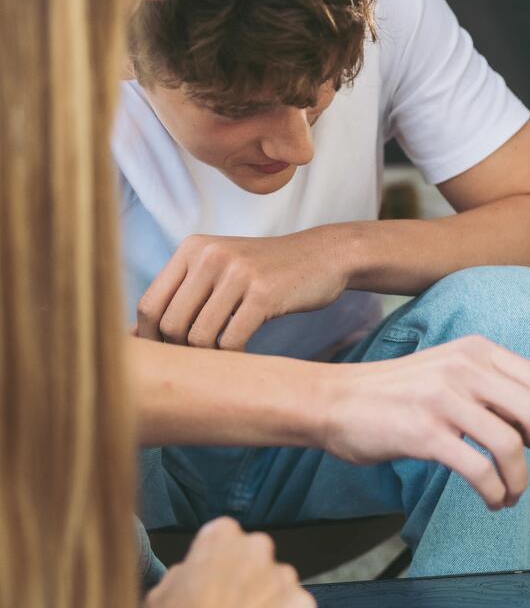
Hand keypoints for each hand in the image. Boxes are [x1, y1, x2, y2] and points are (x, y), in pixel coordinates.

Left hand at [137, 229, 346, 349]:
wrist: (323, 256)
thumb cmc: (266, 272)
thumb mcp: (221, 269)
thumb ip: (183, 295)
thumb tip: (129, 338)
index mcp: (192, 248)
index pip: (148, 305)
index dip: (150, 339)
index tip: (166, 356)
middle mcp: (210, 255)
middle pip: (170, 324)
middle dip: (180, 351)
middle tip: (199, 359)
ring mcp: (237, 272)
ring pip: (197, 337)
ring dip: (208, 356)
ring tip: (223, 354)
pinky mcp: (263, 293)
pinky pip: (230, 341)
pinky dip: (233, 357)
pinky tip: (244, 352)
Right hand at [141, 517, 315, 607]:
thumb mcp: (162, 591)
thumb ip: (187, 572)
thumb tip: (195, 574)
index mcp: (223, 535)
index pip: (226, 539)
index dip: (219, 564)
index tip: (214, 584)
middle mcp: (258, 546)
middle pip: (257, 558)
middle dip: (248, 578)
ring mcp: (284, 576)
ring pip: (278, 584)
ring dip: (268, 602)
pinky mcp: (302, 605)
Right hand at [317, 334, 529, 509]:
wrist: (335, 401)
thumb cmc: (397, 395)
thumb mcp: (451, 373)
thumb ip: (493, 390)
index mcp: (480, 350)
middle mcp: (467, 367)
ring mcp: (445, 397)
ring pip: (512, 444)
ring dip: (522, 480)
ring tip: (513, 495)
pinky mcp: (423, 430)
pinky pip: (479, 468)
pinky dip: (495, 491)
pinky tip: (492, 500)